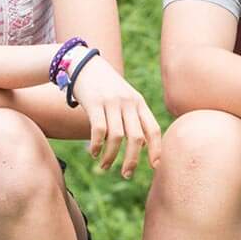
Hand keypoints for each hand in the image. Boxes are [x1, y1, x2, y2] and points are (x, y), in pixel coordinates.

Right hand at [70, 58, 163, 177]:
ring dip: (111, 156)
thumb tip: (143, 144)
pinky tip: (93, 152)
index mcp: (139, 103)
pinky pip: (99, 130)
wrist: (84, 64)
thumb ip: (134, 118)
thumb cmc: (105, 86)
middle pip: (136, 138)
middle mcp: (128, 103)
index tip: (155, 166)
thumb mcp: (125, 98)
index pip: (153, 129)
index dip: (156, 149)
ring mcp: (112, 103)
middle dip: (132, 160)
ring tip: (104, 166)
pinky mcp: (94, 103)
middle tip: (126, 174)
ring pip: (116, 137)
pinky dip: (96, 145)